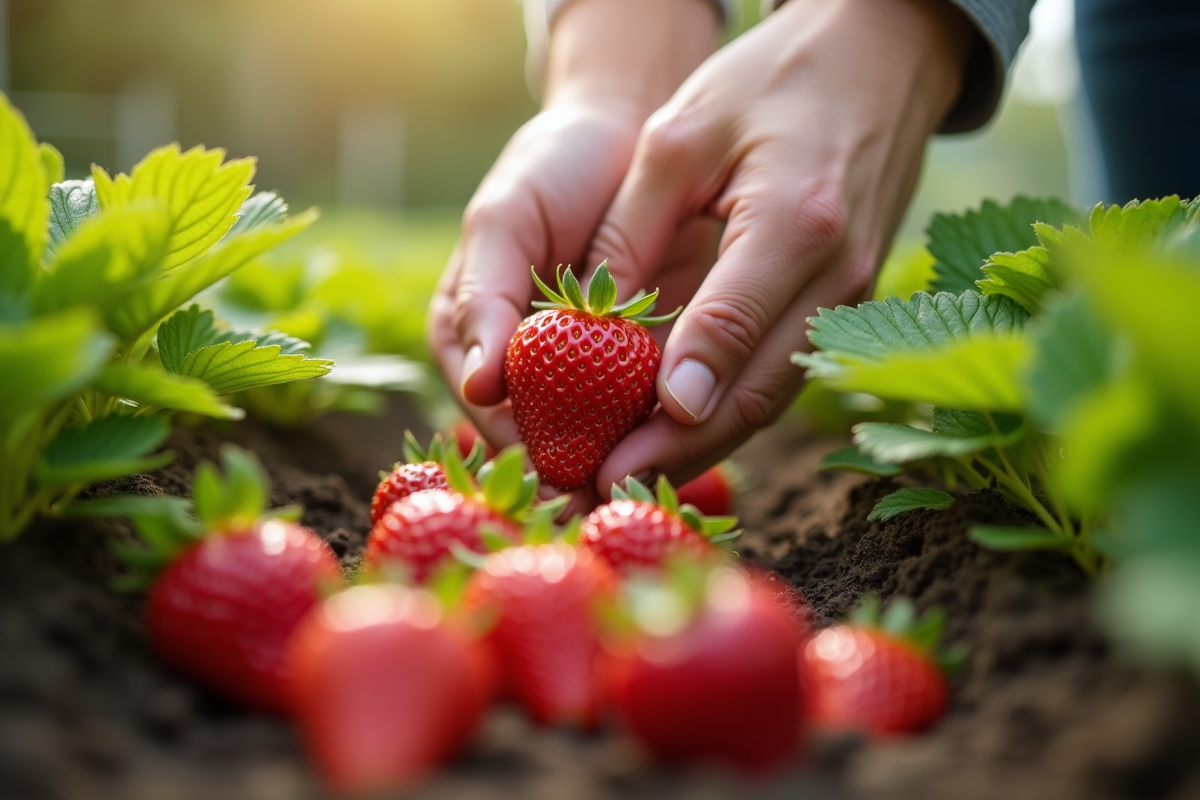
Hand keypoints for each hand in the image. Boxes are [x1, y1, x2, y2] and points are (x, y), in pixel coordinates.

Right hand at [427, 0, 719, 462]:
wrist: (630, 130)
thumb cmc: (551, 170)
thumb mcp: (503, 223)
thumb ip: (484, 298)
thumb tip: (481, 384)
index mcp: (476, 341)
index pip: (495, 415)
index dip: (526, 454)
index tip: (560, 484)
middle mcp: (528, 366)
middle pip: (548, 441)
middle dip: (579, 477)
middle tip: (612, 507)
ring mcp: (589, 368)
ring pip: (603, 435)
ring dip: (626, 466)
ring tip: (651, 496)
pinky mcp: (646, 360)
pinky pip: (654, 407)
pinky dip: (669, 429)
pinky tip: (690, 448)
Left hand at [585, 0, 973, 493]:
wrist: (882, 57)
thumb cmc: (772, 81)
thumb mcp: (682, 134)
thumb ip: (633, 229)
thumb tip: (585, 320)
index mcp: (797, 221)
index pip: (729, 330)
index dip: (672, 402)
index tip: (617, 453)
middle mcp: (840, 273)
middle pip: (757, 389)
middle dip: (680, 449)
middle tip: (609, 488)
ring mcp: (856, 295)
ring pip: (774, 394)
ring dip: (707, 444)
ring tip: (635, 477)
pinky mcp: (851, 303)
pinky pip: (785, 370)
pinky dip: (734, 408)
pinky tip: (682, 431)